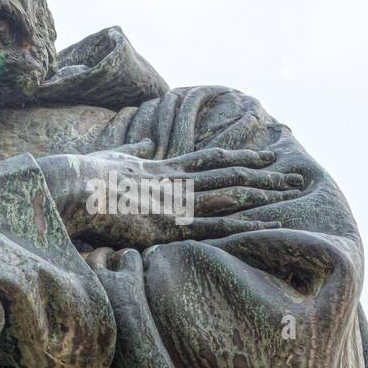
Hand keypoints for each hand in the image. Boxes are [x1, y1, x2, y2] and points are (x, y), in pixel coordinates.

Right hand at [38, 140, 303, 249]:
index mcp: (165, 168)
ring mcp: (178, 201)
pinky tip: (267, 224)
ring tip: (292, 190)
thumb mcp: (115, 157)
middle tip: (294, 175)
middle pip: (231, 174)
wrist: (73, 187)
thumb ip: (135, 151)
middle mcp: (178, 181)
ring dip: (263, 192)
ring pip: (231, 193)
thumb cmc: (85, 177)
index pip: (212, 160)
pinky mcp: (173, 224)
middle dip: (265, 174)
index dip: (240, 158)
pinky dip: (245, 224)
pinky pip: (217, 225)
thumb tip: (146, 142)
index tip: (265, 156)